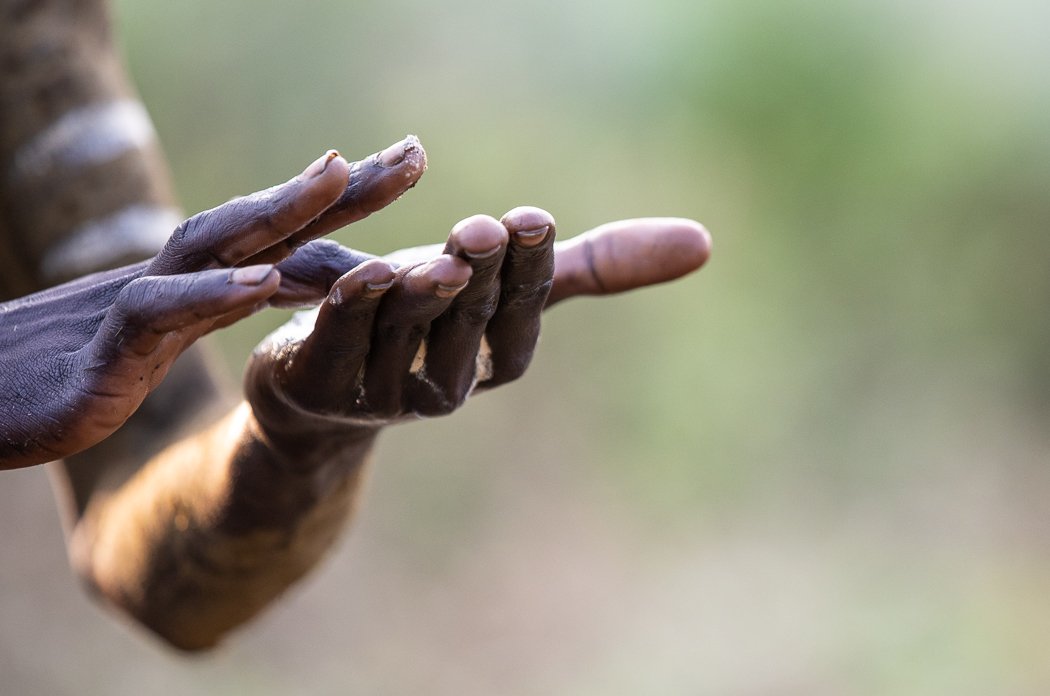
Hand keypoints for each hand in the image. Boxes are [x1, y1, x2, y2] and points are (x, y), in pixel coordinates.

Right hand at [0, 137, 426, 468]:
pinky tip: (263, 282)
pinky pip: (161, 312)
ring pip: (216, 243)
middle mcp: (177, 280)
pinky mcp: (106, 351)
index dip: (348, 205)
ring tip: (340, 176)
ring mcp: (141, 306)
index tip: (409, 170)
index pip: (286, 237)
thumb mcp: (152, 339)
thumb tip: (265, 284)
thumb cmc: (69, 369)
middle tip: (414, 154)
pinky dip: (212, 293)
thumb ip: (207, 307)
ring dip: (280, 209)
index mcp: (199, 285)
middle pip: (268, 221)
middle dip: (342, 188)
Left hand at [244, 208, 710, 459]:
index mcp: (496, 359)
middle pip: (467, 326)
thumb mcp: (512, 285)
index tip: (532, 221)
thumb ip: (594, 266)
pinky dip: (352, 312)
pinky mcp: (322, 385)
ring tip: (434, 260)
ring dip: (419, 299)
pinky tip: (362, 274)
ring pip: (405, 339)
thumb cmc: (432, 321)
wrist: (328, 380)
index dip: (528, 271)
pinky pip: (341, 347)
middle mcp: (448, 385)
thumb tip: (705, 243)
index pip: (520, 315)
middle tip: (486, 230)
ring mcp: (383, 393)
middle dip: (479, 278)